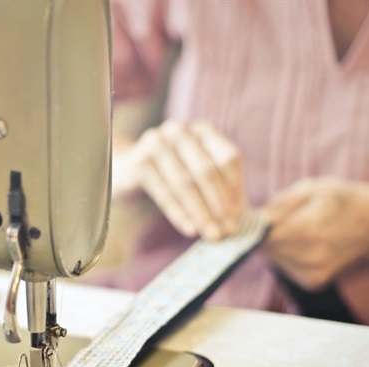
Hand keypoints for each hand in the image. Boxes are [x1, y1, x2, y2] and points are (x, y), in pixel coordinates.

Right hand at [121, 121, 246, 239]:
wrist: (127, 173)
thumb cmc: (170, 176)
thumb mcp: (197, 176)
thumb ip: (221, 190)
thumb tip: (242, 218)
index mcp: (201, 130)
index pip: (227, 159)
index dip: (235, 190)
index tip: (239, 217)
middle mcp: (178, 131)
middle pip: (206, 171)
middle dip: (218, 205)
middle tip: (226, 231)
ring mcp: (156, 144)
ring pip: (184, 183)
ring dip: (200, 212)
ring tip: (210, 234)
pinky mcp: (139, 162)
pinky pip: (163, 192)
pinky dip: (178, 213)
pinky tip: (189, 229)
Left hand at [262, 177, 368, 290]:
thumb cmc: (343, 201)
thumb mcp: (312, 188)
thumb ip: (280, 204)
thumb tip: (253, 218)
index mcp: (308, 230)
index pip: (260, 234)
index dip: (252, 223)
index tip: (252, 214)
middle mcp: (310, 257)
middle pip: (264, 248)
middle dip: (263, 233)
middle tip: (278, 218)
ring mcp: (312, 274)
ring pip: (272, 258)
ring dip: (275, 245)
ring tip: (296, 228)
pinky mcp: (313, 283)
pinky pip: (284, 267)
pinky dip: (286, 255)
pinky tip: (302, 243)